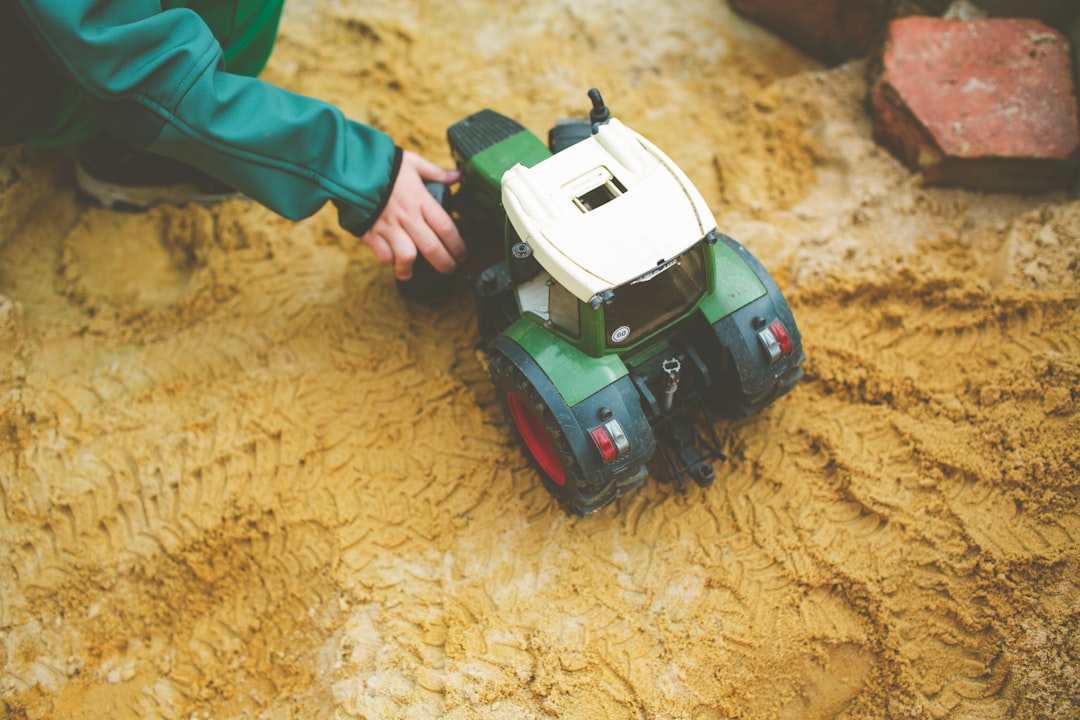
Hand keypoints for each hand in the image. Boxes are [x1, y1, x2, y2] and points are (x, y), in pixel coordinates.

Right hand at [360, 150, 465, 280]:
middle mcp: (407, 216)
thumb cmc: (383, 165)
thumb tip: (457, 176)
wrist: (351, 167)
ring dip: (412, 268)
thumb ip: (436, 173)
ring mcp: (388, 227)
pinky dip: (390, 261)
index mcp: (420, 200)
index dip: (458, 246)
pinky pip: (384, 255)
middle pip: (432, 248)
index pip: (446, 228)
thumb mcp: (413, 163)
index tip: (462, 254)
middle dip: (445, 264)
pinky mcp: (371, 233)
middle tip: (450, 269)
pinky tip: (393, 261)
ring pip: (407, 257)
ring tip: (413, 272)